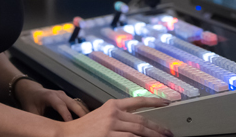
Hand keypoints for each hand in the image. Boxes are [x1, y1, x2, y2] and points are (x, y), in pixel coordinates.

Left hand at [14, 80, 87, 120]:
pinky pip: (76, 104)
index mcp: (50, 96)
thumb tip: (45, 129)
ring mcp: (64, 95)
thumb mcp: (31, 111)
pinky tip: (85, 118)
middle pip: (73, 103)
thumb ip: (39, 120)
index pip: (61, 106)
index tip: (71, 124)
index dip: (67, 115)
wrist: (30, 90)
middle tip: (88, 123)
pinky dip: (81, 110)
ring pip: (77, 103)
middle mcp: (59, 94)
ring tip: (90, 121)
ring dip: (83, 111)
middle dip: (81, 112)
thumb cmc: (30, 101)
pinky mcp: (66, 98)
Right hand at [55, 97, 172, 136]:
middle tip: (168, 133)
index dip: (154, 101)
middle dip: (157, 128)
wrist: (67, 134)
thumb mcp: (102, 116)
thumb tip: (137, 125)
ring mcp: (111, 125)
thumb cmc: (84, 128)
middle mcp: (113, 113)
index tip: (167, 102)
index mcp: (112, 105)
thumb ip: (119, 117)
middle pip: (141, 120)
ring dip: (152, 136)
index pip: (137, 101)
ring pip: (138, 131)